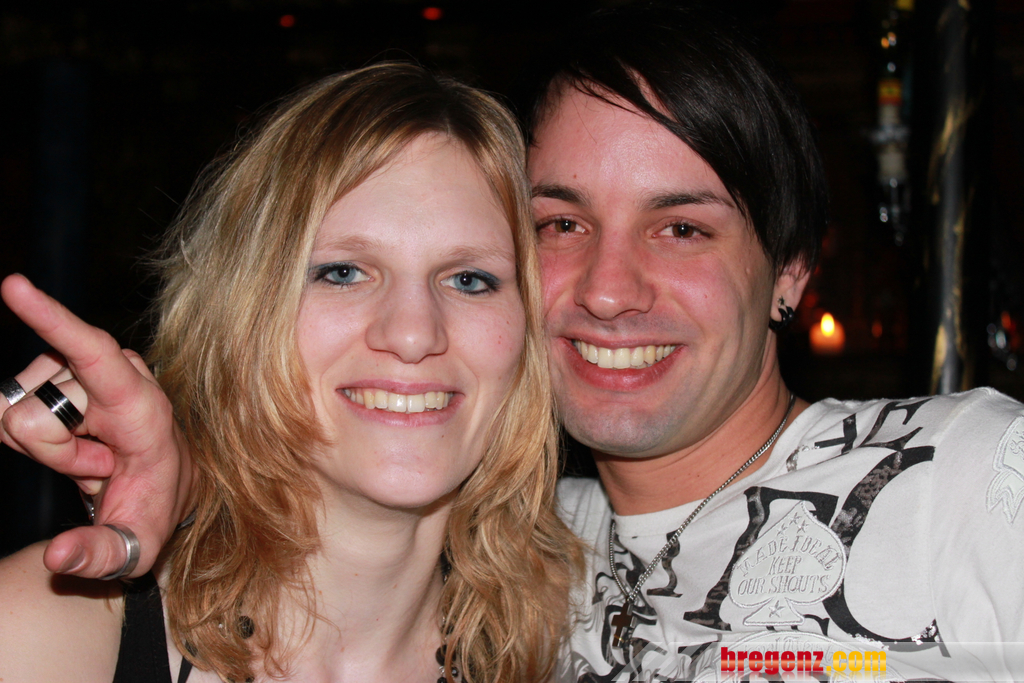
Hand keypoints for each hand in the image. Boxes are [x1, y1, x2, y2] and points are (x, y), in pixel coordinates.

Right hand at [1, 273, 191, 578]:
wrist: (158, 489)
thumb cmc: (152, 509)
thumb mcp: (135, 545)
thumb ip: (99, 554)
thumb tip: (57, 559)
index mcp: (141, 404)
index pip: (93, 352)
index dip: (53, 321)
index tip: (14, 287)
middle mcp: (111, 375)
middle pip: (35, 412)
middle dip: (54, 454)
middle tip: (101, 468)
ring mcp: (78, 375)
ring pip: (17, 413)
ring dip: (48, 448)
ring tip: (94, 459)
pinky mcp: (52, 381)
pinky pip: (6, 413)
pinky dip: (32, 442)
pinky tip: (74, 449)